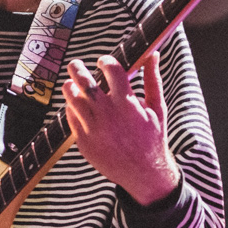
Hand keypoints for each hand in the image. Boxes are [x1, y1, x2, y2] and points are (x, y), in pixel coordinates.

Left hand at [63, 52, 180, 205]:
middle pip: (85, 83)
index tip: (103, 62)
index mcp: (127, 103)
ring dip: (70, 88)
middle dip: (78, 68)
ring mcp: (93, 129)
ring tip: (71, 84)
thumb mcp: (158, 108)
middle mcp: (108, 114)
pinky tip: (75, 106)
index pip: (111, 70)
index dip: (105, 62)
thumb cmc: (152, 138)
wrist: (143, 173)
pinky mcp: (84, 142)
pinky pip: (71, 119)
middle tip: (75, 65)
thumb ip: (153, 80)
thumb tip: (153, 54)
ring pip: (73, 100)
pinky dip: (72, 109)